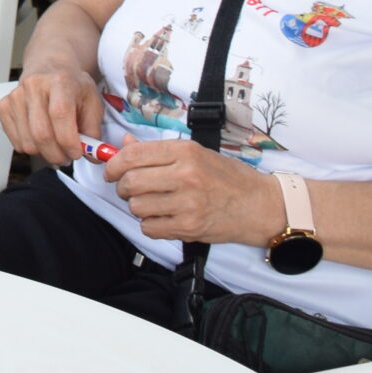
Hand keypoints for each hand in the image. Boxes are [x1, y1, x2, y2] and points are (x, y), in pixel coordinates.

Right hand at [0, 68, 107, 165]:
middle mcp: (34, 86)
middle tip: (67, 157)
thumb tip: (91, 156)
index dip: (69, 141)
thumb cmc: (72, 86)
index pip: (60, 115)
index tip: (77, 153)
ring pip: (27, 142)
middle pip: (41, 134)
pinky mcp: (4, 106)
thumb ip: (93, 130)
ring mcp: (16, 95)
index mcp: (60, 82)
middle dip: (57, 155)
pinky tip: (40, 139)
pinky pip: (16, 142)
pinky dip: (30, 148)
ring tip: (55, 146)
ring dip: (44, 154)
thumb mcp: (92, 102)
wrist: (49, 67)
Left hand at [104, 138, 284, 245]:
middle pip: (131, 182)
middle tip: (129, 189)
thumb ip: (157, 151)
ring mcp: (188, 204)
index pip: (133, 155)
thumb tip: (124, 144)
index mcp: (184, 152)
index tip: (111, 171)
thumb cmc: (228, 177)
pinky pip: (150, 228)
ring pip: (137, 207)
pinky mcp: (190, 227)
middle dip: (122, 187)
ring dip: (137, 207)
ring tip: (151, 203)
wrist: (260, 205)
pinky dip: (150, 225)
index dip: (114, 164)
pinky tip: (162, 218)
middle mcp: (185, 176)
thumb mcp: (195, 153)